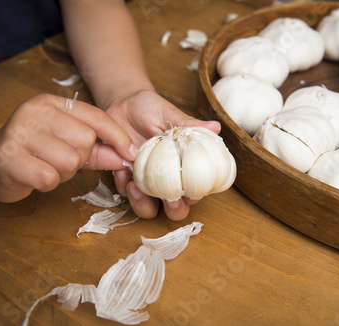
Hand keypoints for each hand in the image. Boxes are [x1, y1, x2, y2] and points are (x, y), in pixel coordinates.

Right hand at [0, 93, 136, 202]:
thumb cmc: (35, 153)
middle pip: (85, 141)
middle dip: (80, 159)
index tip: (130, 152)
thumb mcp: (67, 145)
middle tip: (61, 160)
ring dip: (64, 172)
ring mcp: (19, 132)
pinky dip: (48, 182)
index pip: (94, 116)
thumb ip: (98, 150)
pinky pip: (49, 177)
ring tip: (47, 166)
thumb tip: (127, 156)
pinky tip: (35, 175)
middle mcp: (34, 112)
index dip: (116, 135)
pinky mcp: (8, 157)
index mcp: (51, 103)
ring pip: (69, 161)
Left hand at [106, 90, 220, 220]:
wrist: (122, 103)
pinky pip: (123, 191)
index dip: (195, 196)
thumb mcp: (170, 115)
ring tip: (136, 187)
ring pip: (147, 209)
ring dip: (143, 204)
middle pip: (175, 210)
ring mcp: (145, 182)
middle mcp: (166, 180)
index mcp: (183, 168)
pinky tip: (122, 169)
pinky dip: (123, 185)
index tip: (190, 193)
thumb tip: (216, 126)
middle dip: (174, 210)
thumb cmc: (150, 109)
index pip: (196, 191)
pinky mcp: (124, 178)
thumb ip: (190, 125)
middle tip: (169, 200)